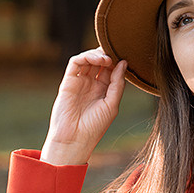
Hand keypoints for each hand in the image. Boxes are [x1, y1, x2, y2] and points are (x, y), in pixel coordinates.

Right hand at [40, 49, 127, 165]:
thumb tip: (123, 62)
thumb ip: (118, 83)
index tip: (125, 58)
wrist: (75, 138)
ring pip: (88, 59)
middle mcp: (91, 84)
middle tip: (115, 53)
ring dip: (98, 54)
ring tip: (107, 59)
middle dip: (108, 54)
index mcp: (103, 89)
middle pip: (99, 61)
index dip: (117, 61)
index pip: (111, 69)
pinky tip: (98, 60)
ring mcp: (79, 81)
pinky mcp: (68, 81)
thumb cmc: (95, 126)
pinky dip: (86, 56)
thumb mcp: (112, 104)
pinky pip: (75, 62)